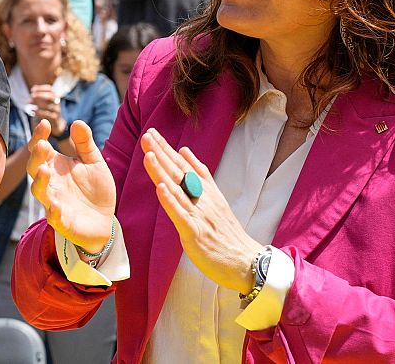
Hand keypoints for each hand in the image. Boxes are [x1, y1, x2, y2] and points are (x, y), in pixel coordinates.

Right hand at [28, 119, 115, 252]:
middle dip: (36, 157)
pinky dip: (53, 211)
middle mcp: (50, 182)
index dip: (38, 136)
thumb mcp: (94, 163)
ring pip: (39, 191)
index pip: (40, 148)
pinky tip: (56, 206)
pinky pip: (53, 216)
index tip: (44, 123)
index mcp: (55, 165)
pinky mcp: (61, 221)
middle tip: (42, 145)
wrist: (105, 220)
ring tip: (45, 170)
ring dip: (40, 181)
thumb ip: (85, 144)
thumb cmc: (95, 189)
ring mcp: (53, 201)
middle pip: (34, 167)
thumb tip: (77, 122)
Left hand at [29, 84, 64, 137]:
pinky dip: (40, 112)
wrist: (54, 125)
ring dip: (38, 104)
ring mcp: (57, 110)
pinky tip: (33, 111)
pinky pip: (48, 115)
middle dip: (40, 95)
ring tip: (30, 103)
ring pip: (49, 106)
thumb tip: (33, 89)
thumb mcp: (42, 103)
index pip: (50, 89)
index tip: (32, 90)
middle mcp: (56, 102)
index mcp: (53, 96)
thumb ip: (38, 96)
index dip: (41, 88)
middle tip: (31, 96)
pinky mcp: (55, 118)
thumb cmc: (45, 111)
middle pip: (51, 96)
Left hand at [140, 128, 262, 293]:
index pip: (185, 166)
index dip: (168, 149)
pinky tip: (160, 188)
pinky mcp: (196, 233)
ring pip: (178, 190)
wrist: (247, 262)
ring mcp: (199, 215)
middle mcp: (203, 199)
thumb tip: (184, 151)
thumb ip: (201, 177)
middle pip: (180, 173)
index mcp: (207, 191)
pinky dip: (170, 201)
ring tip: (149, 154)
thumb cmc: (227, 234)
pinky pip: (181, 215)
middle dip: (162, 153)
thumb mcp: (216, 200)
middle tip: (147, 134)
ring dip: (162, 171)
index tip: (153, 133)